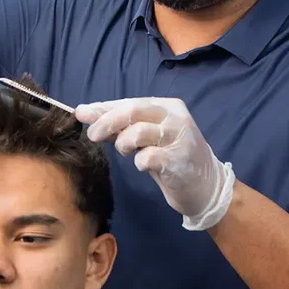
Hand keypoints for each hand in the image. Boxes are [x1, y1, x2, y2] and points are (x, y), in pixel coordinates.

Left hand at [76, 97, 235, 230]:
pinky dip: (140, 162)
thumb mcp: (148, 138)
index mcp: (167, 106)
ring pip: (139, 132)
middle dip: (107, 121)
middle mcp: (175, 117)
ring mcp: (179, 138)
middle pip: (133, 111)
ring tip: (127, 152)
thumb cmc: (172, 159)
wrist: (207, 187)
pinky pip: (148, 157)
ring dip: (124, 143)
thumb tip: (88, 114)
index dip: (103, 107)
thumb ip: (123, 127)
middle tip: (92, 134)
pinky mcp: (179, 161)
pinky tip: (144, 165)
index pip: (129, 102)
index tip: (81, 113)